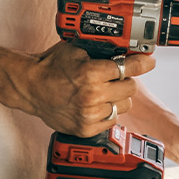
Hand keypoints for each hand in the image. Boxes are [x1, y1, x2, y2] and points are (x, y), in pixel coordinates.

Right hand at [17, 41, 154, 135]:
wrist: (30, 87)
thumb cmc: (52, 66)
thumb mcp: (78, 49)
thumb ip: (103, 50)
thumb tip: (128, 49)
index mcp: (90, 73)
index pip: (128, 68)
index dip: (142, 63)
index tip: (149, 62)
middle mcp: (92, 96)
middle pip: (130, 88)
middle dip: (125, 80)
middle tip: (114, 77)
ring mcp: (89, 115)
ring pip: (124, 106)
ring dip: (118, 97)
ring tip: (103, 91)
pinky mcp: (85, 129)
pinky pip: (112, 120)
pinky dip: (108, 112)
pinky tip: (96, 104)